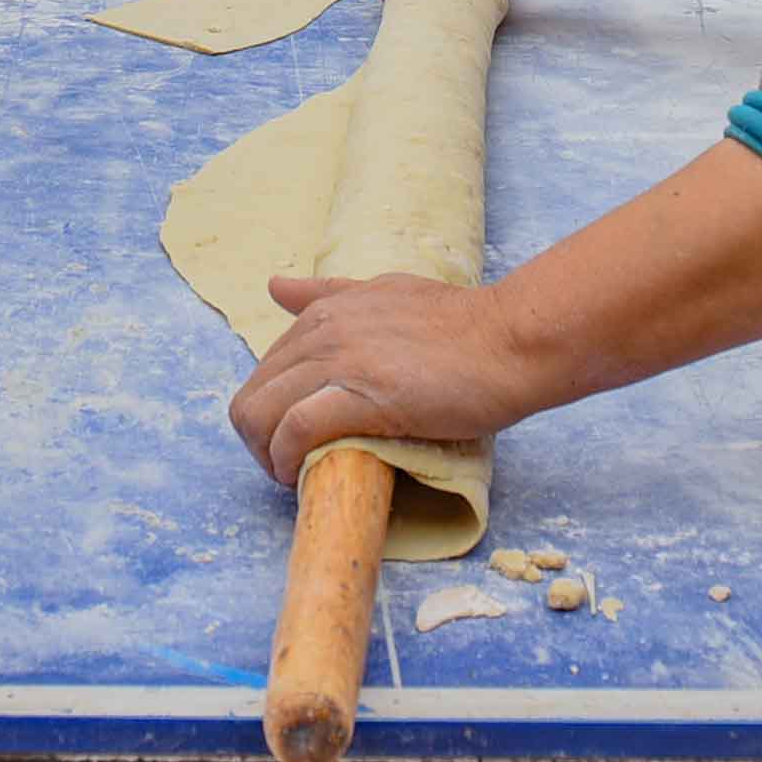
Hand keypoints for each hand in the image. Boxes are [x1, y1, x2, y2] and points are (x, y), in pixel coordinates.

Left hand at [229, 274, 551, 486]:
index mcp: (326, 311)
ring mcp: (339, 362)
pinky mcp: (361, 396)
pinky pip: (295, 429)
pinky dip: (285, 457)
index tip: (291, 436)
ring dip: (266, 454)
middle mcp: (322, 332)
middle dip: (259, 438)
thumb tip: (277, 287)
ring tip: (291, 473)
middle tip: (288, 464)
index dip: (269, 410)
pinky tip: (298, 474)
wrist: (508, 341)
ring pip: (261, 412)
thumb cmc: (461, 324)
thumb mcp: (385, 291)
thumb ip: (331, 294)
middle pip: (253, 394)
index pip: (265, 368)